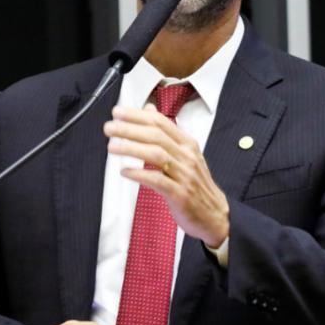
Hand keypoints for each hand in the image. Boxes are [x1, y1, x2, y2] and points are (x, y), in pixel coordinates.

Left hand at [104, 104, 229, 246]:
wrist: (215, 215)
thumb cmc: (196, 185)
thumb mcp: (185, 154)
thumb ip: (166, 133)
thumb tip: (149, 110)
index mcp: (188, 144)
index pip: (161, 123)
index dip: (138, 116)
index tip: (118, 112)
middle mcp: (187, 156)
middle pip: (156, 136)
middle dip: (130, 129)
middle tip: (109, 128)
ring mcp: (184, 175)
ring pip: (156, 155)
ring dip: (132, 149)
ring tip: (112, 147)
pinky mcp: (180, 194)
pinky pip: (158, 181)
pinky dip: (140, 174)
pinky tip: (125, 171)